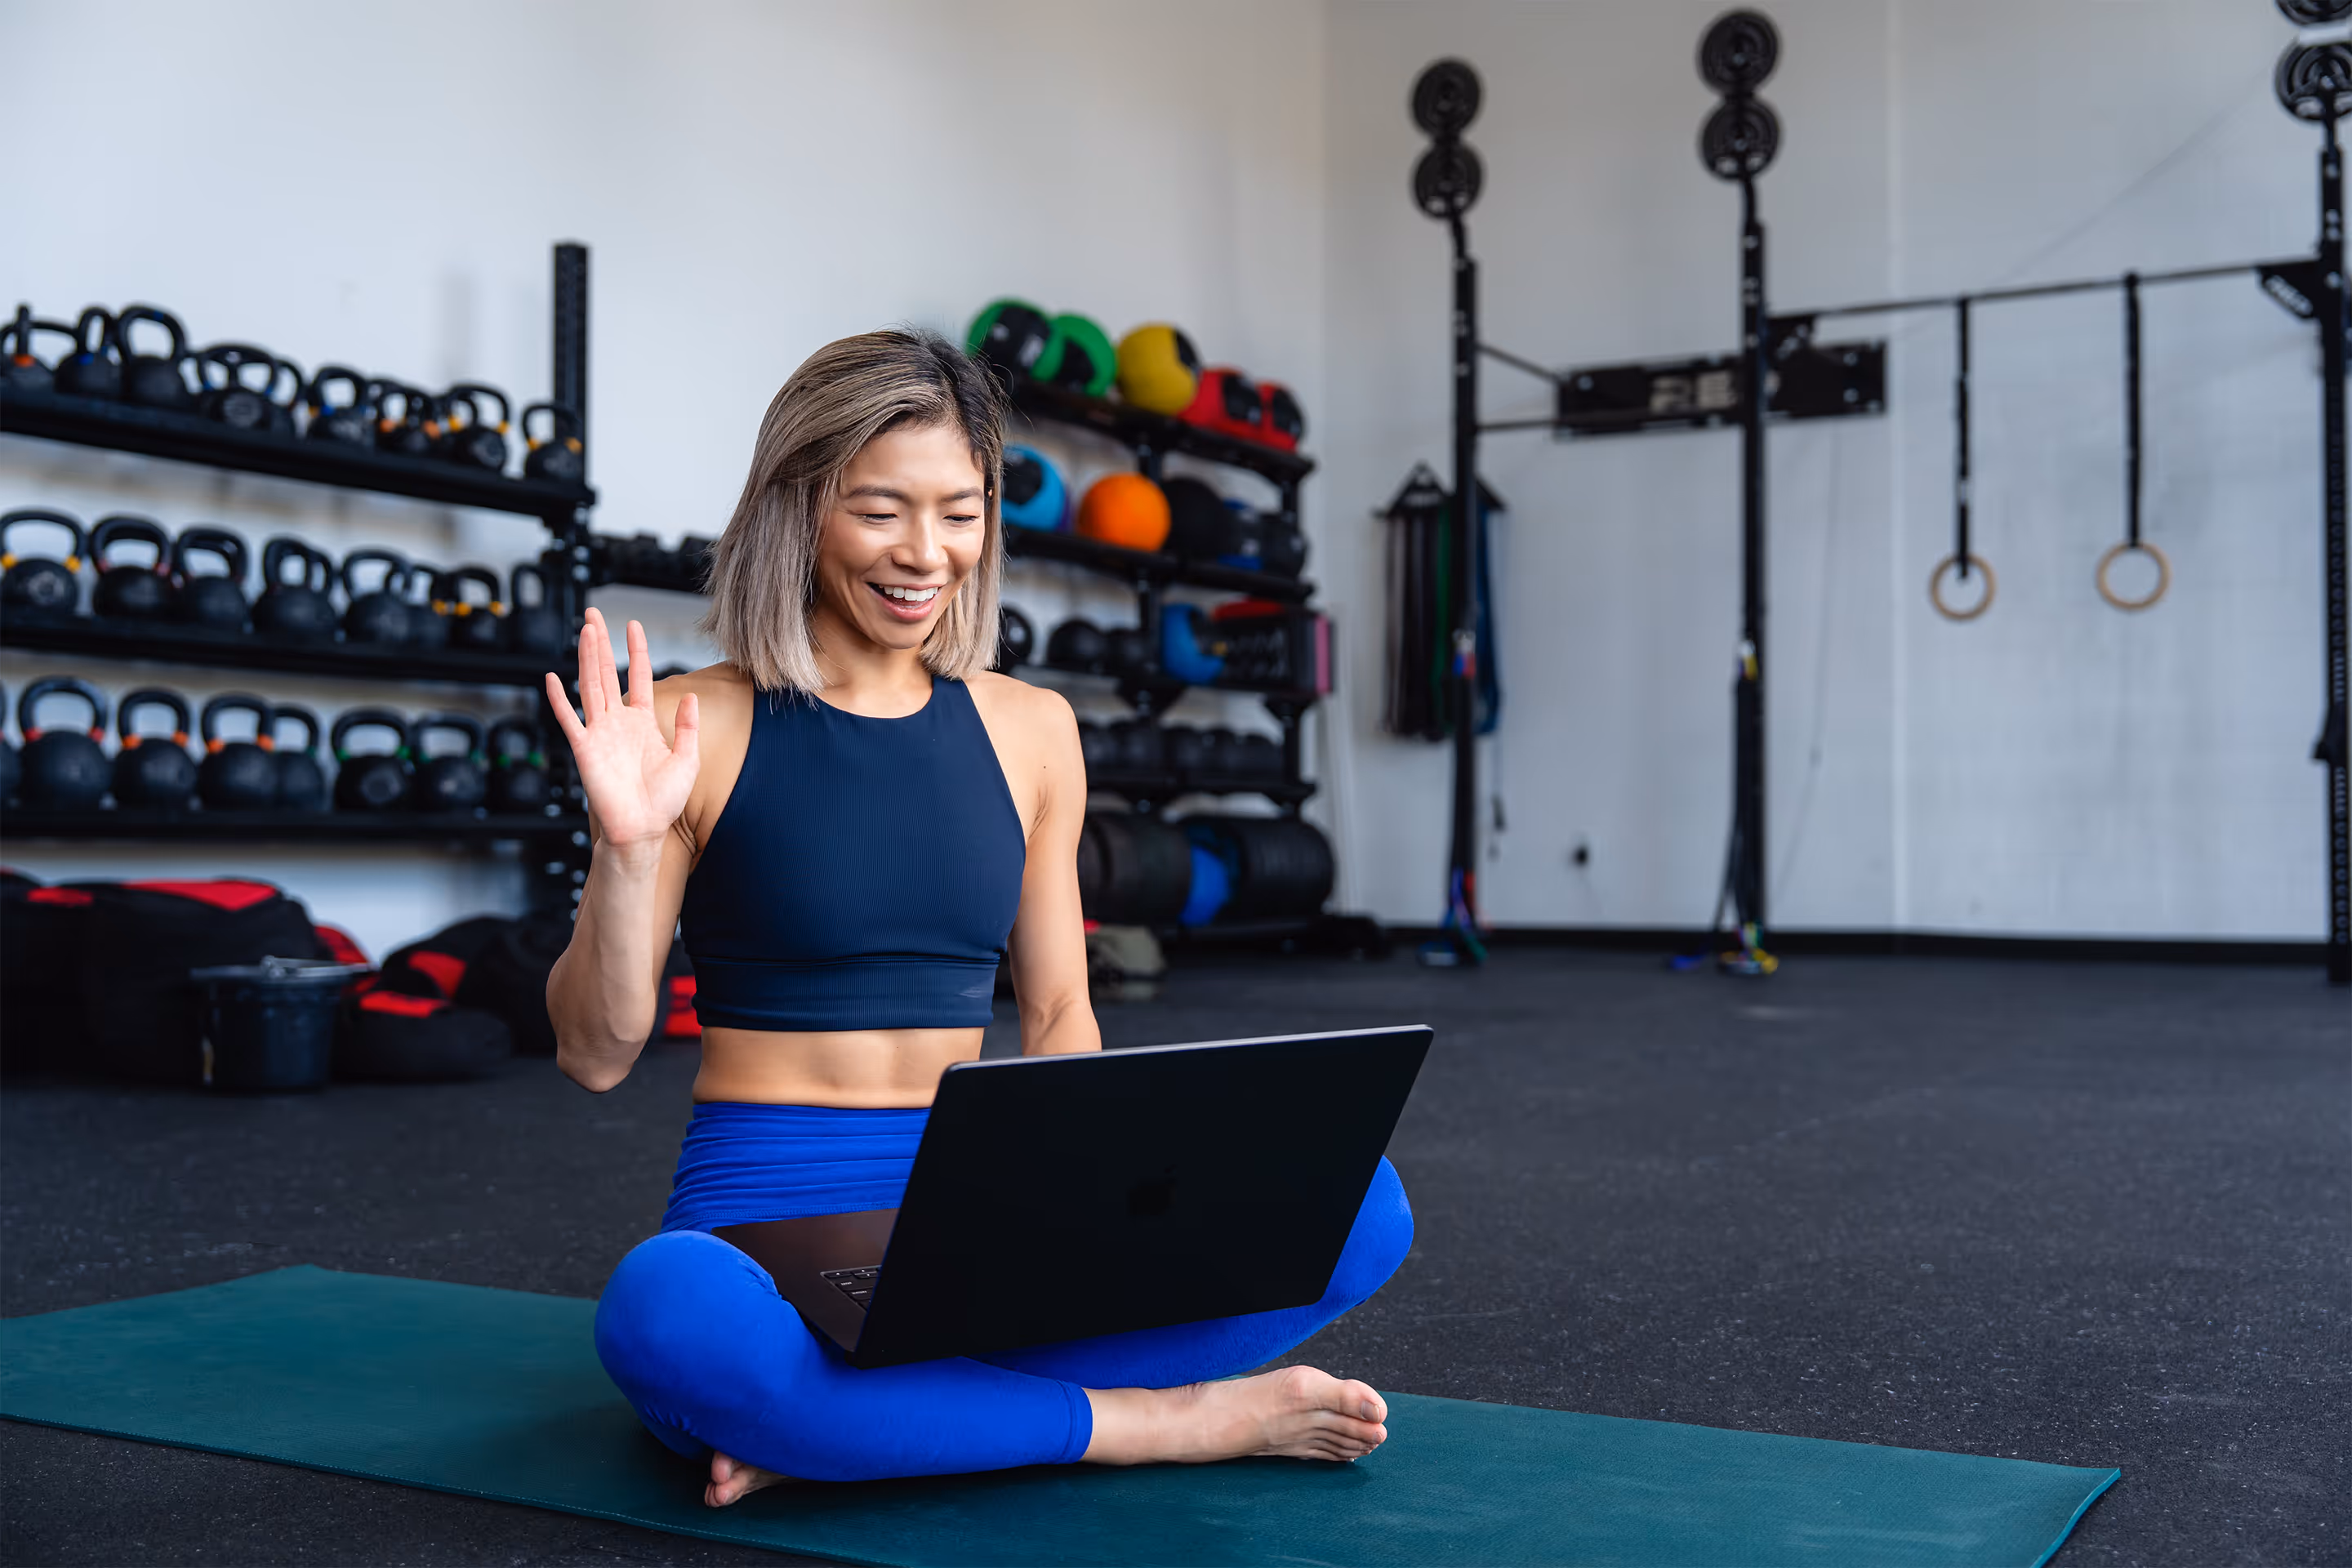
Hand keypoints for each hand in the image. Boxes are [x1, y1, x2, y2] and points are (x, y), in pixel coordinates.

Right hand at [545, 609, 698, 855]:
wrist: (643, 830)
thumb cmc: (664, 802)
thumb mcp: (687, 759)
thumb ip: (688, 727)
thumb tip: (692, 697)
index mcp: (642, 723)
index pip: (637, 677)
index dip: (636, 651)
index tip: (634, 626)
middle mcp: (618, 723)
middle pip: (607, 673)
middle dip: (602, 643)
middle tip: (595, 615)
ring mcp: (599, 734)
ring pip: (590, 686)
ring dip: (587, 658)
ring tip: (585, 630)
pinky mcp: (584, 749)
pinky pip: (569, 719)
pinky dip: (560, 699)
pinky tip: (554, 677)